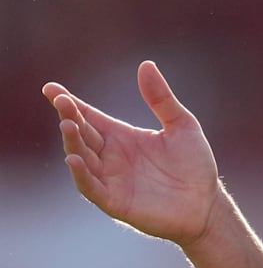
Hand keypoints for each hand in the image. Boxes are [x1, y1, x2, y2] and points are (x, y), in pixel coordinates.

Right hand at [43, 61, 220, 246]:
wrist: (207, 203)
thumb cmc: (194, 164)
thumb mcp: (181, 124)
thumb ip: (161, 98)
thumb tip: (145, 64)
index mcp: (123, 136)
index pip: (90, 117)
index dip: (70, 104)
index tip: (51, 88)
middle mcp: (111, 157)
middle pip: (82, 134)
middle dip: (70, 118)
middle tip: (62, 102)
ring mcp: (111, 179)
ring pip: (82, 159)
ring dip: (72, 143)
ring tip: (68, 125)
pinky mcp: (115, 202)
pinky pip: (92, 188)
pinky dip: (81, 175)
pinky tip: (74, 159)